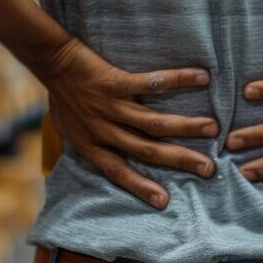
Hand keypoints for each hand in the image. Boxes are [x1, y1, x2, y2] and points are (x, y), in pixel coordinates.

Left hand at [37, 38, 218, 209]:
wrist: (50, 60)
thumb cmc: (61, 94)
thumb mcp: (67, 128)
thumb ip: (86, 143)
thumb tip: (102, 156)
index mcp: (91, 145)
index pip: (118, 172)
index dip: (140, 187)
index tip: (165, 202)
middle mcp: (103, 130)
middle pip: (146, 150)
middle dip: (178, 160)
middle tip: (208, 168)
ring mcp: (110, 106)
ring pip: (152, 123)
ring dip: (184, 127)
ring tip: (212, 128)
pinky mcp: (115, 82)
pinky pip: (150, 83)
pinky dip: (177, 80)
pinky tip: (201, 77)